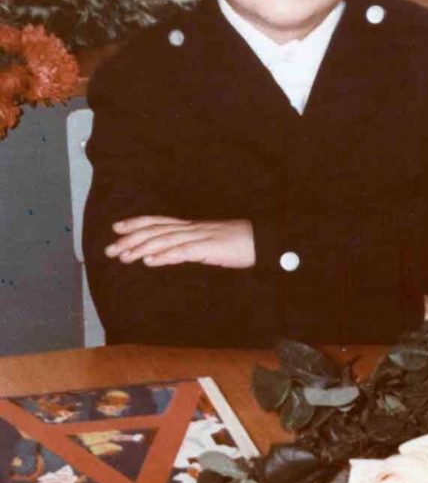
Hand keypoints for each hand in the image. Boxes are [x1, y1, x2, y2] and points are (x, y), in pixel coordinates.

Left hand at [105, 216, 255, 268]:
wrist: (263, 240)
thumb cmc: (239, 243)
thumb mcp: (210, 245)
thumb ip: (191, 247)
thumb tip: (173, 253)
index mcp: (191, 227)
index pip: (158, 222)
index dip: (136, 223)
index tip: (116, 228)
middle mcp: (191, 228)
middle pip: (155, 230)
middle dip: (130, 239)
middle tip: (109, 249)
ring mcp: (199, 237)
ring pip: (164, 240)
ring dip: (141, 249)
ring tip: (123, 257)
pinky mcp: (209, 248)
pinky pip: (183, 251)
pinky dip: (164, 255)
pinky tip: (150, 261)